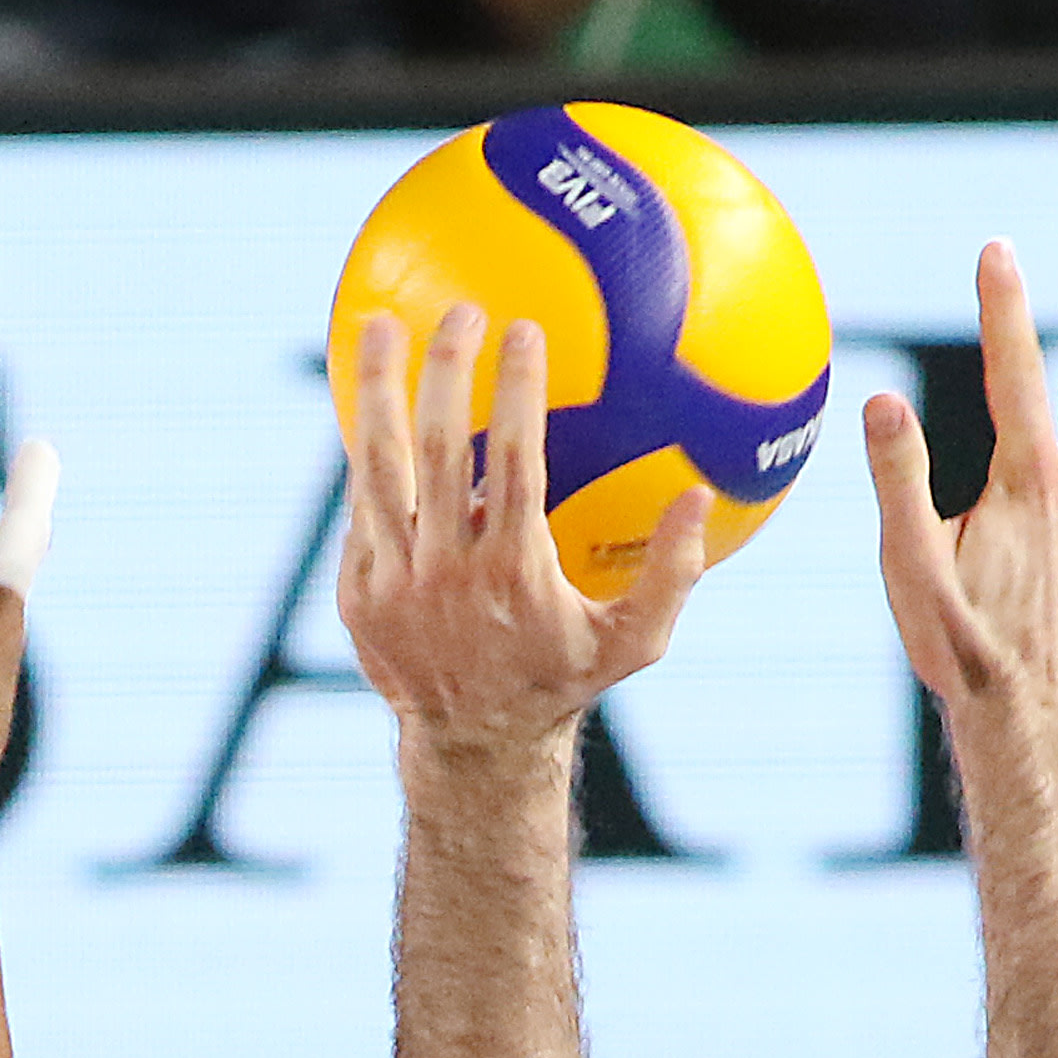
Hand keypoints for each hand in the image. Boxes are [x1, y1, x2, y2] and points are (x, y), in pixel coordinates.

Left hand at [333, 304, 706, 767]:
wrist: (474, 746)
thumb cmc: (563, 679)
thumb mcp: (631, 643)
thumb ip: (671, 575)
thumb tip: (700, 497)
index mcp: (514, 571)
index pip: (512, 460)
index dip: (514, 390)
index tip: (522, 329)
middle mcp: (446, 572)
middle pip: (436, 450)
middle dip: (444, 369)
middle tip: (458, 310)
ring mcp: (393, 584)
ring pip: (376, 470)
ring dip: (375, 391)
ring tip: (381, 324)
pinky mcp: (357, 594)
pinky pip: (359, 509)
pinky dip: (361, 451)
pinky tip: (368, 396)